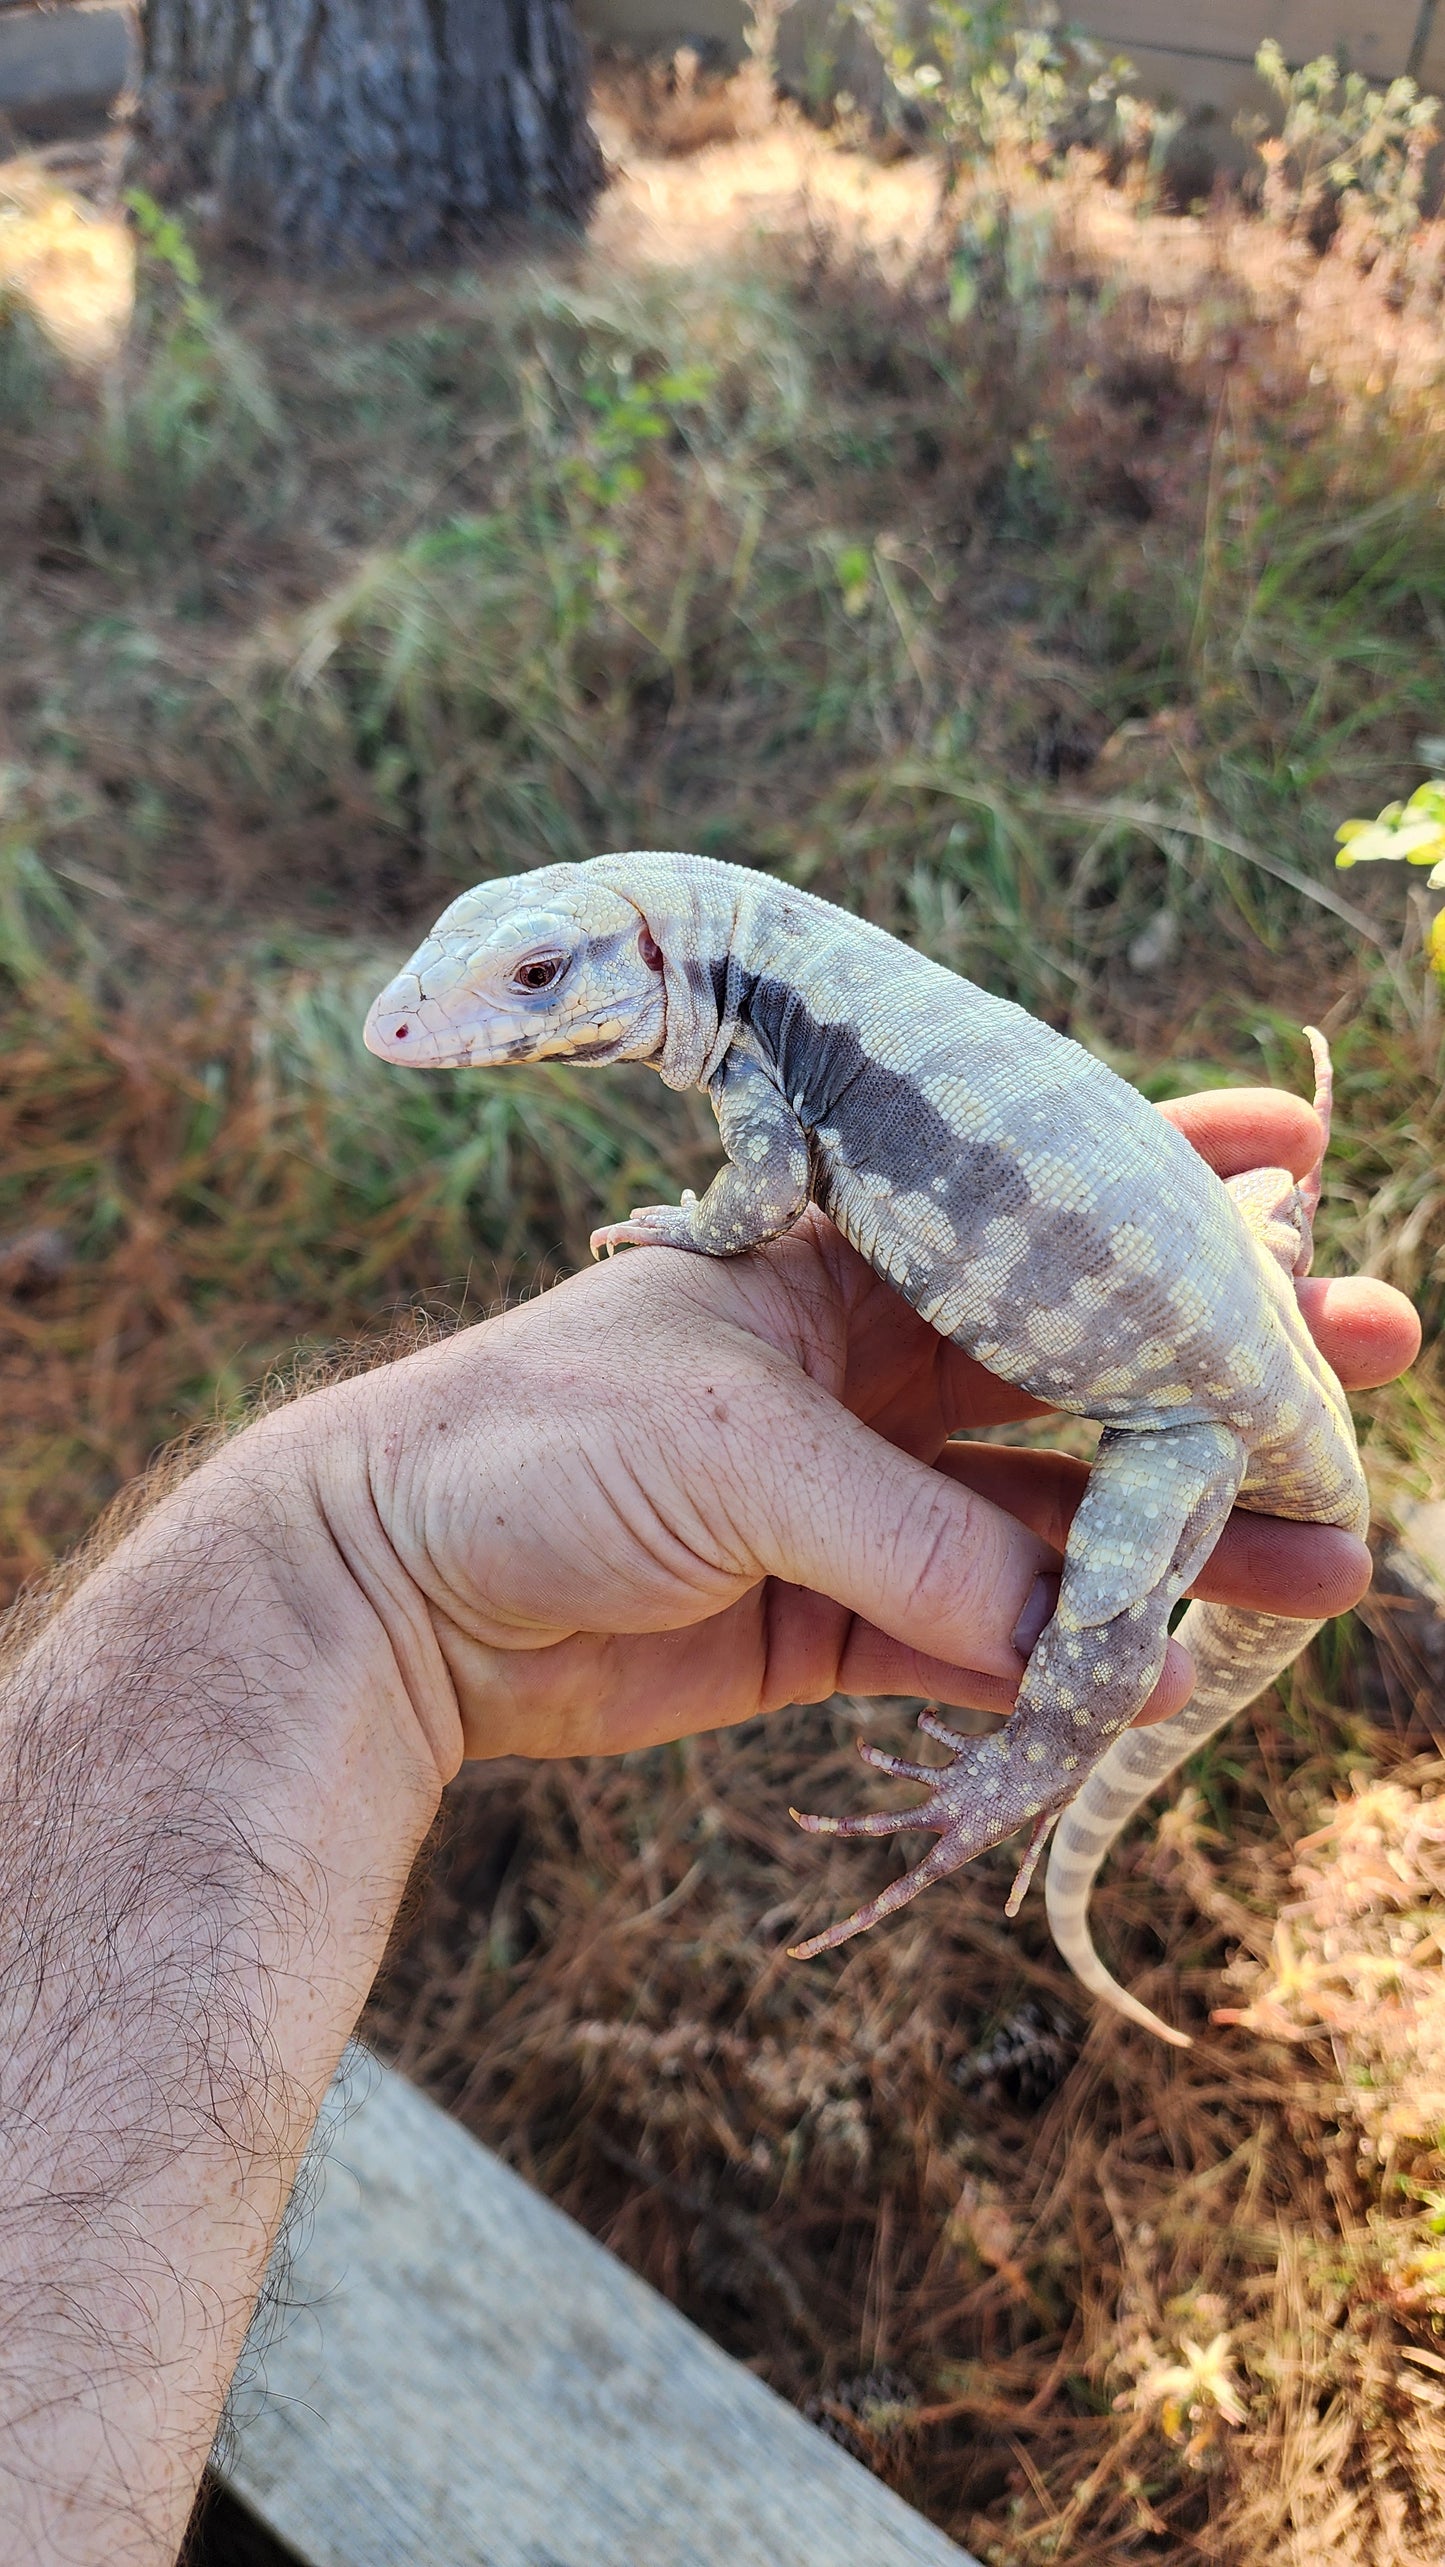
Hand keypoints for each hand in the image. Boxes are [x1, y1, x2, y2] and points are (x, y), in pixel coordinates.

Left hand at [295, 1087, 1417, 1779]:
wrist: (386, 1591)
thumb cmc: (538, 1445)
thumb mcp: (743, 1455)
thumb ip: (925, 1539)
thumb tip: (1100, 1635)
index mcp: (836, 1268)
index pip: (1027, 1222)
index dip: (1161, 1199)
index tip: (1299, 1175)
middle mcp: (857, 1376)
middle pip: (1074, 1380)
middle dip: (1217, 1389)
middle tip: (1367, 1388)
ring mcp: (846, 1503)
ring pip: (1045, 1524)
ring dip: (1172, 1549)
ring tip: (1321, 1566)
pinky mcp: (821, 1620)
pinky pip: (970, 1635)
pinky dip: (1057, 1654)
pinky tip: (1163, 1669)